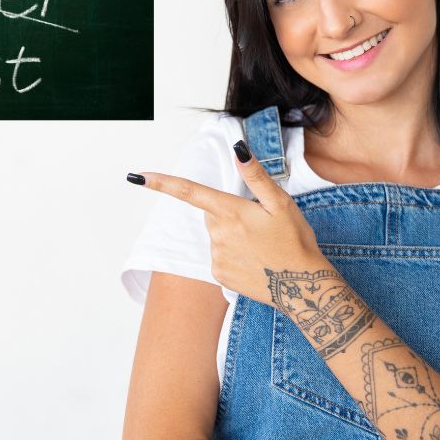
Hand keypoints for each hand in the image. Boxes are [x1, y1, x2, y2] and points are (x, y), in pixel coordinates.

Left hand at [127, 139, 323, 309]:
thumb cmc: (295, 241)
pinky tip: (254, 260)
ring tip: (261, 245)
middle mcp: (217, 234)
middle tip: (260, 224)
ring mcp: (216, 257)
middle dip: (229, 213)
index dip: (161, 182)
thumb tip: (238, 151)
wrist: (303, 288)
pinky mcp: (218, 275)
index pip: (189, 191)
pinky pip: (220, 256)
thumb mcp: (281, 204)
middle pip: (212, 213)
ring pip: (216, 235)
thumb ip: (256, 176)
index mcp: (230, 212)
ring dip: (233, 235)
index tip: (137, 176)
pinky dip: (233, 254)